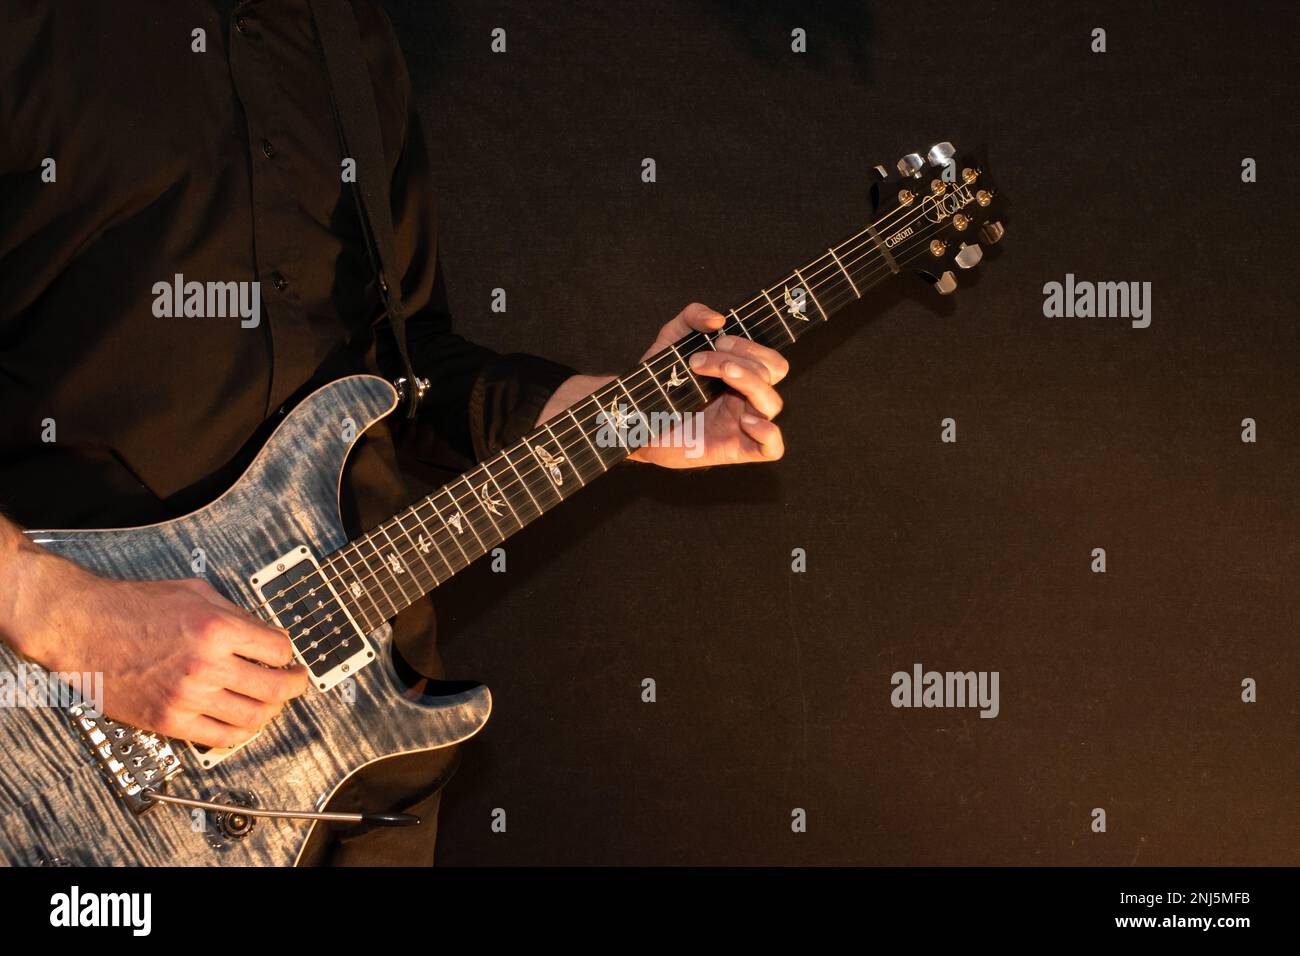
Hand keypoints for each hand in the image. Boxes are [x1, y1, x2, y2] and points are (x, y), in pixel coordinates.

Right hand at [1, 528, 306, 747]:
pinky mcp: (168, 720)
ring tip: (271, 702)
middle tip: (296, 681)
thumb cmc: (130, 606)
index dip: (288, 653)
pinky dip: (241, 733)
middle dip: (295, 684)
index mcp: (217, 628)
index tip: (287, 655)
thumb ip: (235, 613)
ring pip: (254, 717)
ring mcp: (188, 697)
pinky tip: (243, 721)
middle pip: (275, 687)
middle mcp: (207, 665)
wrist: (81, 627)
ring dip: (272, 711)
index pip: (279, 650)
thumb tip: (265, 633)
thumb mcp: (195, 591)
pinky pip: (220, 738)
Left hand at [629, 303, 786, 467]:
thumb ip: (693, 316)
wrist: (635, 419)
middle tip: (701, 361)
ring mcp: (743, 425)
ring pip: (773, 403)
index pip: (770, 359)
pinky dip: (768, 433)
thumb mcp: (671, 339)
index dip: (750, 346)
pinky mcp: (734, 450)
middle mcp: (746, 398)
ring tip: (722, 374)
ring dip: (750, 381)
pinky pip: (772, 449)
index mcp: (741, 375)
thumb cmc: (658, 383)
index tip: (718, 340)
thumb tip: (718, 319)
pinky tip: (746, 421)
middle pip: (772, 373)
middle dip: (741, 358)